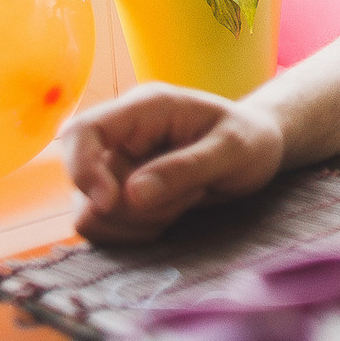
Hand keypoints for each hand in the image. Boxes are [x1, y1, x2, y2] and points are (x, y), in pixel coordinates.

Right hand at [60, 84, 285, 244]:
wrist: (258, 149)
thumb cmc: (250, 139)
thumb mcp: (233, 149)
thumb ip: (186, 168)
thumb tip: (131, 195)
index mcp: (144, 108)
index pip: (81, 131)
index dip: (84, 170)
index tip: (113, 202)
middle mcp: (122, 135)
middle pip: (87, 186)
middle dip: (137, 207)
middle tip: (190, 192)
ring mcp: (117, 165)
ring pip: (92, 214)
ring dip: (139, 222)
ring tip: (184, 199)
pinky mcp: (119, 194)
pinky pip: (106, 229)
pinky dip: (137, 232)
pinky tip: (171, 214)